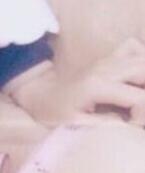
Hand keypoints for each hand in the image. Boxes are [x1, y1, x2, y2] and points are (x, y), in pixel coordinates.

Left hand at [3, 36, 144, 126]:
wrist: (39, 94)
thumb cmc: (54, 112)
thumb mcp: (76, 125)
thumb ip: (106, 124)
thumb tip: (132, 125)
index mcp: (98, 86)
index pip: (140, 98)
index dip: (142, 115)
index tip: (132, 124)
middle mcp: (105, 68)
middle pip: (144, 72)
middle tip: (137, 109)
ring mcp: (107, 60)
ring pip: (142, 59)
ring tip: (139, 96)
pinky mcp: (107, 58)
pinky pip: (132, 48)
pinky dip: (141, 58)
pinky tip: (138, 78)